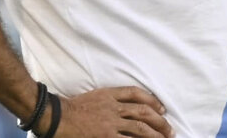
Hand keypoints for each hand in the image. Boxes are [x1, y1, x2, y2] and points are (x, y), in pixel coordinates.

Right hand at [35, 86, 173, 137]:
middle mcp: (113, 107)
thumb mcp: (94, 96)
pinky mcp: (106, 137)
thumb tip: (126, 107)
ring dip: (155, 135)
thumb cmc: (72, 108)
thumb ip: (110, 99)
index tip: (162, 108)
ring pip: (140, 128)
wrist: (57, 117)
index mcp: (109, 94)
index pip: (136, 93)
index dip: (152, 100)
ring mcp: (110, 123)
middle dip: (159, 121)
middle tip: (169, 129)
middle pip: (143, 111)